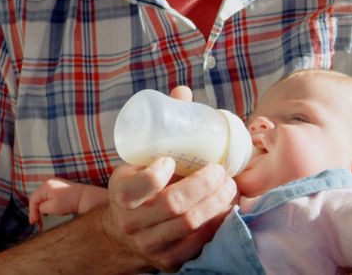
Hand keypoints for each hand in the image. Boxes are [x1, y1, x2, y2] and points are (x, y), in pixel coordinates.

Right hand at [29, 178, 89, 226]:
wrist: (85, 198)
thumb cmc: (70, 202)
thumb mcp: (53, 207)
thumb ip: (42, 208)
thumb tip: (39, 209)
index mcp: (46, 186)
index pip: (33, 199)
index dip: (32, 211)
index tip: (34, 222)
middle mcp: (49, 183)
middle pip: (37, 198)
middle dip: (35, 211)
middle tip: (36, 223)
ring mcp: (55, 185)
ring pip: (42, 198)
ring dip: (41, 209)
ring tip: (41, 220)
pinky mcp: (60, 189)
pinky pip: (48, 197)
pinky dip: (46, 205)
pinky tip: (47, 213)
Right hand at [98, 85, 237, 272]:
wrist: (122, 232)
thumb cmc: (136, 186)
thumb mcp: (137, 160)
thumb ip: (161, 128)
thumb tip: (182, 92)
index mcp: (121, 194)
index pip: (142, 185)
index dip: (159, 173)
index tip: (171, 159)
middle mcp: (132, 223)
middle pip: (174, 205)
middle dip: (205, 186)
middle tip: (221, 172)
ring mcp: (151, 244)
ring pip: (190, 225)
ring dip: (217, 204)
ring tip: (229, 188)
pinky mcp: (169, 260)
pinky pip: (199, 243)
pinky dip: (217, 224)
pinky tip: (226, 209)